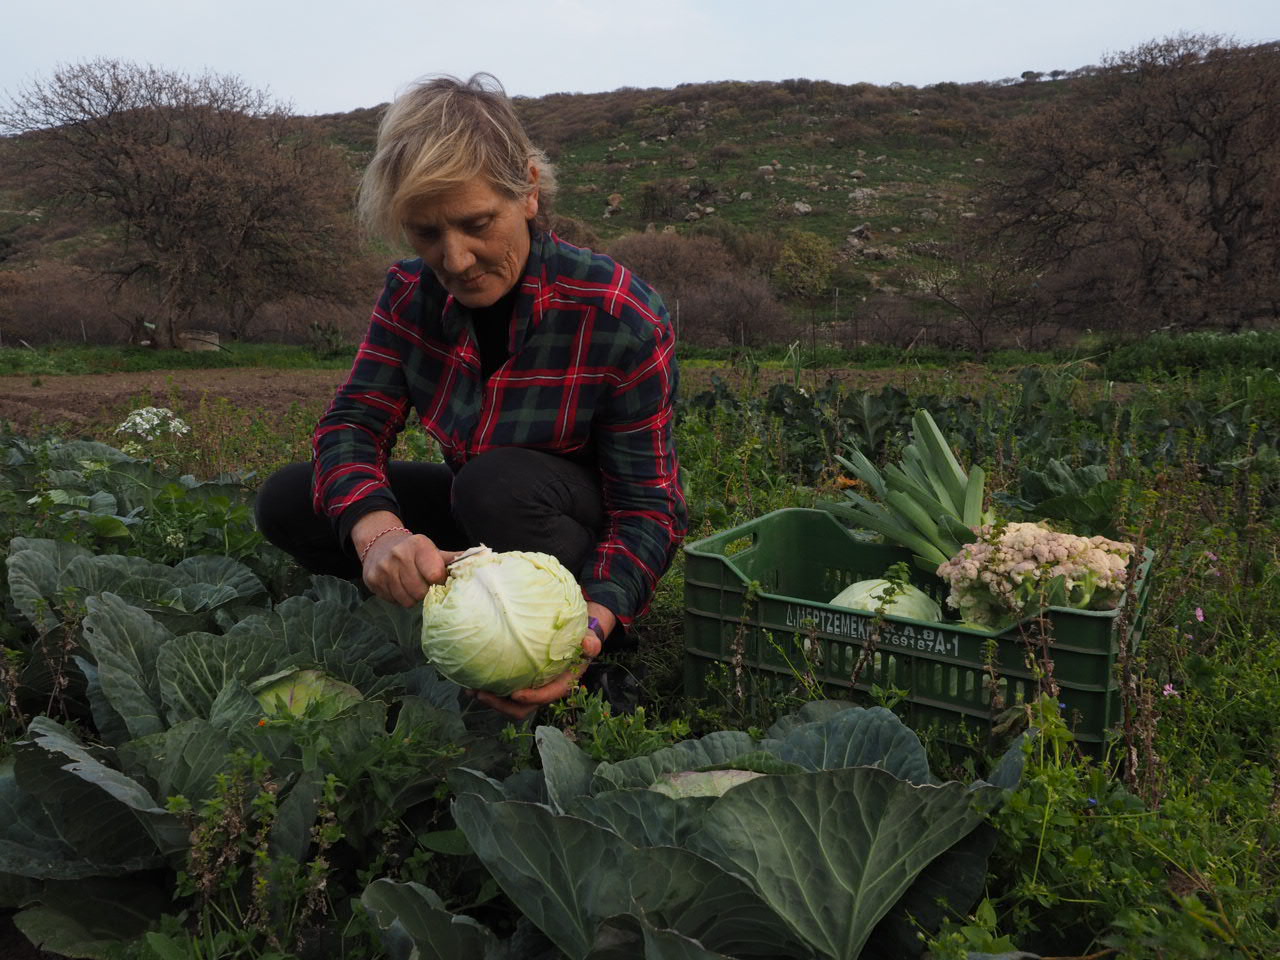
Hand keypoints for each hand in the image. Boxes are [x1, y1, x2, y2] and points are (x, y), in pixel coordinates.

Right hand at [355, 512, 459, 606]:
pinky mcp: (373, 580)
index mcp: (419, 545)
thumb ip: (453, 559)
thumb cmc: (413, 551)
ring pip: (407, 600)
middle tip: (423, 585)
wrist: (379, 543)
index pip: (435, 575)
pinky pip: (393, 601)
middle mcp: (399, 554)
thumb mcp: (433, 551)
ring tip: (411, 586)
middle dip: (425, 592)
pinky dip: (398, 598)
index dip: (439, 582)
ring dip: (412, 598)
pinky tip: (398, 586)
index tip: (438, 580)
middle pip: (421, 591)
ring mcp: (384, 568)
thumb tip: (482, 558)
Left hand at [472, 630, 603, 720]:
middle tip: (482, 693)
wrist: (573, 641)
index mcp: (561, 685)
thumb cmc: (580, 641)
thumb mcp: (589, 640)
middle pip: (522, 708)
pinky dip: (488, 690)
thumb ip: (591, 643)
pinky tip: (471, 681)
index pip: (547, 696)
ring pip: (509, 705)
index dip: (532, 698)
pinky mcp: (520, 684)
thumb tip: (589, 644)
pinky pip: (503, 694)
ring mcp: (530, 690)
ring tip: (471, 689)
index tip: (515, 694)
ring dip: (490, 700)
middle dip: (501, 705)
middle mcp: (543, 692)